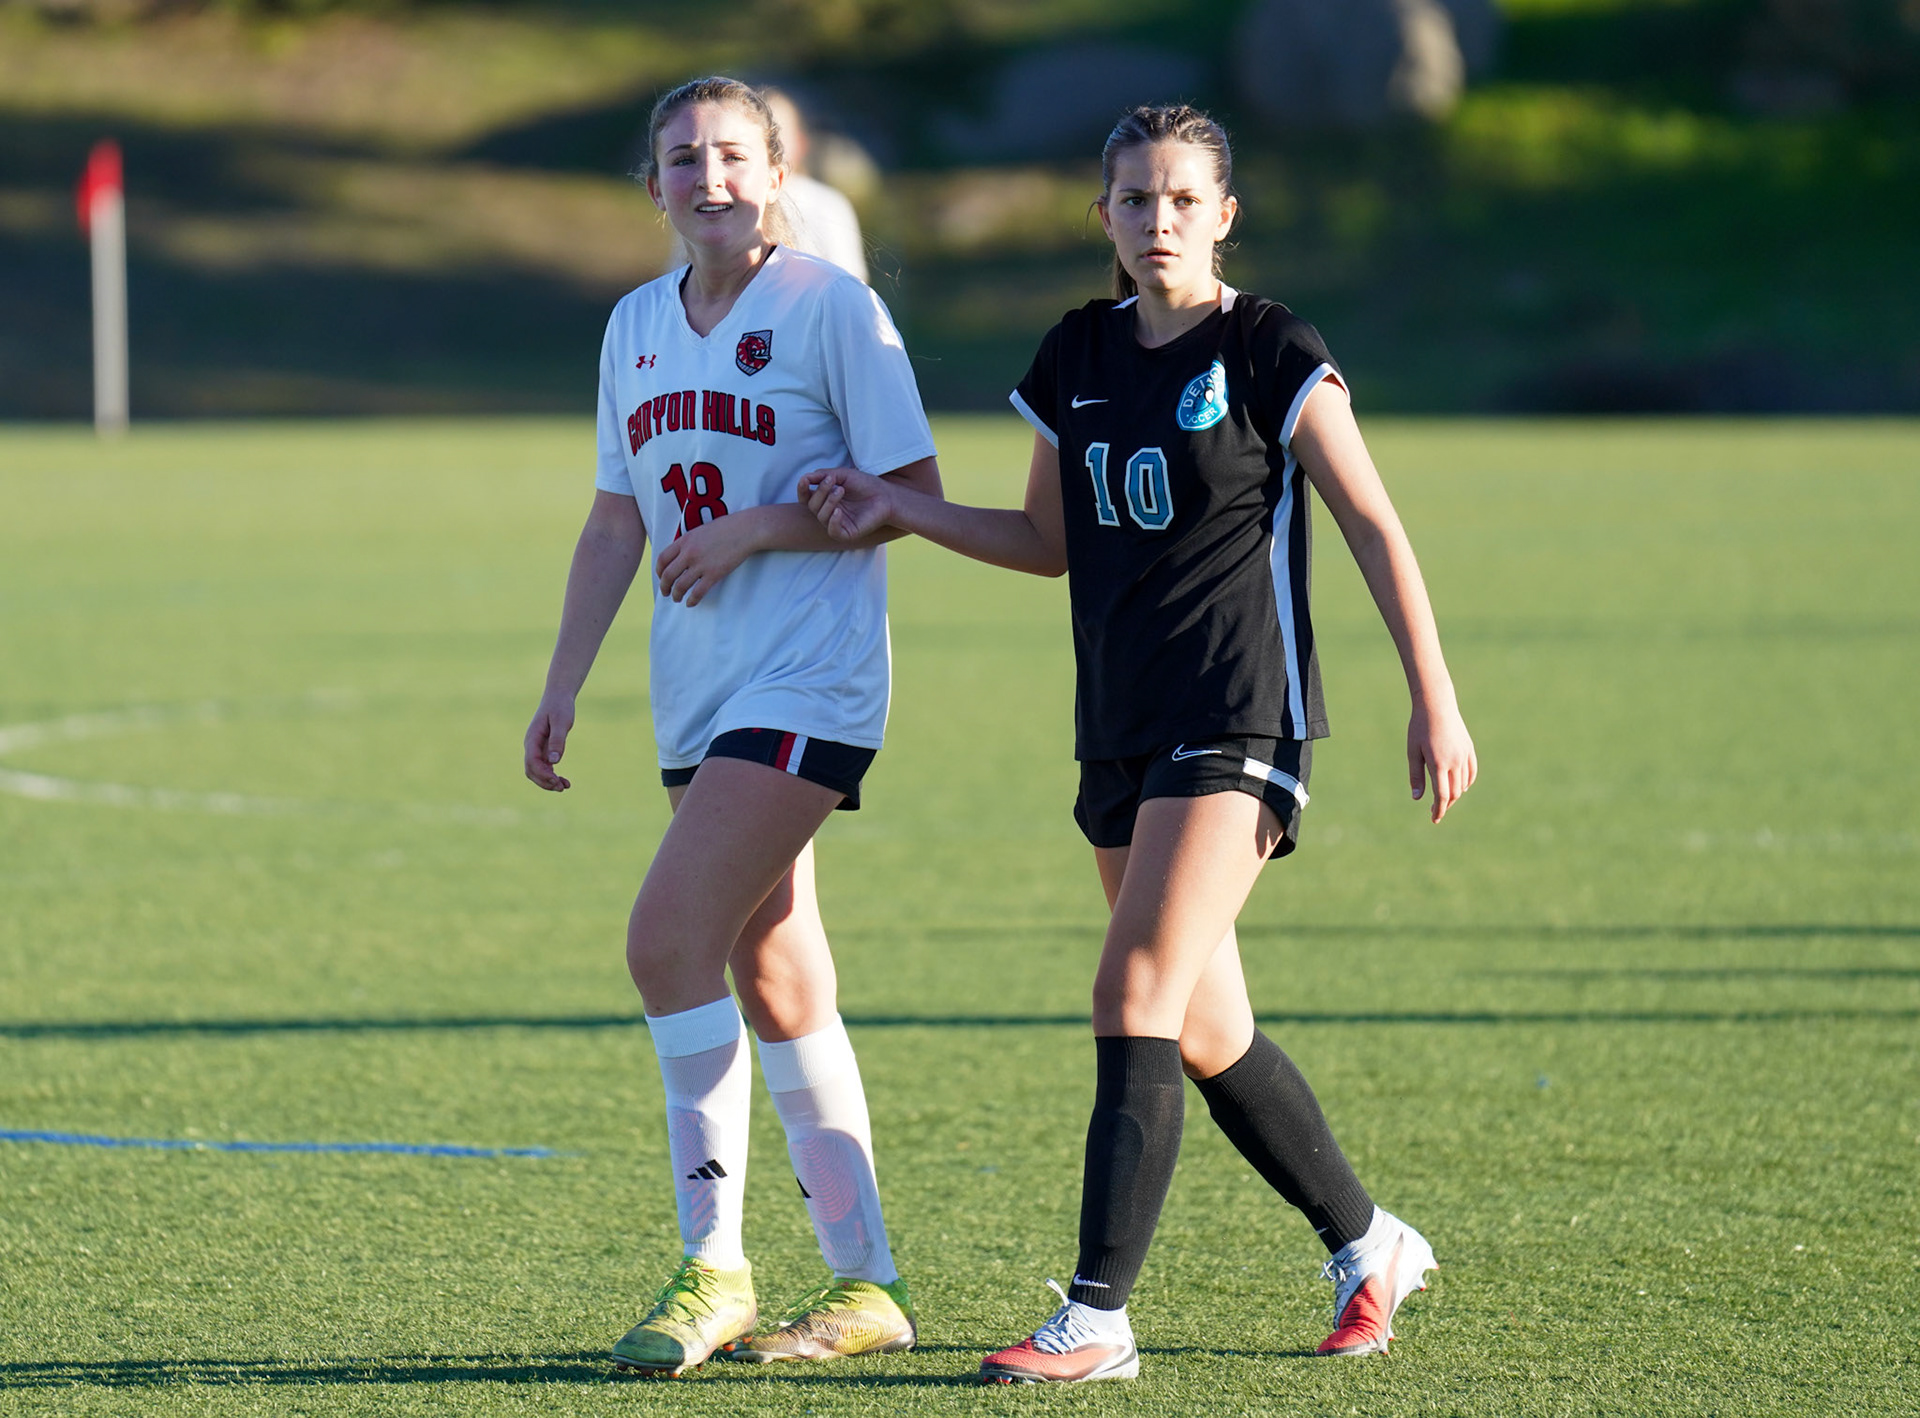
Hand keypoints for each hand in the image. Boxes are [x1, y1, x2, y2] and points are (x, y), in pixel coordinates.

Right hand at [524, 693, 575, 791]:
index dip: (542, 774)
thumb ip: (558, 741)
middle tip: (561, 787)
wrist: (558, 697)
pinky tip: (564, 781)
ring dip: (548, 782)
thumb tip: (554, 762)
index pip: (532, 762)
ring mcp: (536, 748)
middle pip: (531, 771)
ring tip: (564, 787)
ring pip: (537, 772)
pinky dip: (552, 776)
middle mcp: (531, 745)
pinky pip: (545, 767)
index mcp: (532, 738)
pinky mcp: (544, 750)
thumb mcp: (562, 722)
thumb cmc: (560, 707)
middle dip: (544, 782)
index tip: (556, 780)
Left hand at [655, 514, 755, 604]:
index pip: (662, 559)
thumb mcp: (700, 531)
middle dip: (664, 587)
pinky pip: (698, 592)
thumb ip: (689, 543)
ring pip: (680, 586)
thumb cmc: (726, 528)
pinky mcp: (714, 574)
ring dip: (676, 595)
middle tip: (666, 593)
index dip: (658, 571)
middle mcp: (689, 553)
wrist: (745, 530)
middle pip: (668, 575)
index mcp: (684, 541)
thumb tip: (682, 555)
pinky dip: (692, 600)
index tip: (661, 577)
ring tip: (677, 598)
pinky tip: (690, 603)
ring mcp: (701, 564)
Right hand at [801, 466, 896, 541]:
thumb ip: (823, 475)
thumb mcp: (842, 475)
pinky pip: (833, 531)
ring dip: (828, 502)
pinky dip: (833, 521)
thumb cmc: (866, 484)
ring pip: (821, 517)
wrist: (887, 495)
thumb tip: (805, 477)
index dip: (802, 489)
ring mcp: (838, 524)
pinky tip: (838, 511)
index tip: (805, 480)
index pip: (806, 498)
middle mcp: (829, 513)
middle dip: (819, 492)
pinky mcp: (848, 533)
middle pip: (812, 506)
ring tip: (840, 490)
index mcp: (826, 500)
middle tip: (832, 481)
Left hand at [1408, 697, 1476, 823]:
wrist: (1437, 705)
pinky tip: (1459, 787)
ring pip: (1463, 784)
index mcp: (1438, 764)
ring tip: (1444, 798)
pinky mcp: (1469, 749)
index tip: (1434, 819)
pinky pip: (1471, 772)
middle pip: (1454, 793)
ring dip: (1454, 794)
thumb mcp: (1413, 752)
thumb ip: (1416, 775)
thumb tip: (1417, 798)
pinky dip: (1466, 782)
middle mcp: (1455, 761)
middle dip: (1445, 804)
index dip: (1439, 810)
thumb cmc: (1419, 728)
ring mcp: (1464, 755)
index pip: (1442, 796)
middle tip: (1435, 810)